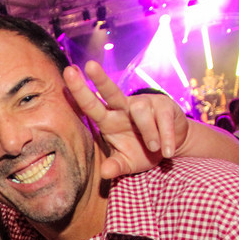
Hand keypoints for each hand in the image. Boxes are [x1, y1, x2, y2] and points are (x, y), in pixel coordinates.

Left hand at [65, 61, 187, 178]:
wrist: (171, 147)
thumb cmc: (142, 152)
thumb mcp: (127, 163)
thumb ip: (116, 167)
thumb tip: (105, 173)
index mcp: (109, 120)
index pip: (91, 106)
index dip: (79, 92)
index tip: (67, 73)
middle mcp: (123, 108)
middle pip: (111, 91)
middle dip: (100, 79)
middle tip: (89, 66)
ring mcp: (145, 103)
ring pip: (140, 111)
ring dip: (147, 132)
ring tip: (153, 148)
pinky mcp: (165, 106)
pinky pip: (163, 120)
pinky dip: (165, 137)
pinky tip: (166, 150)